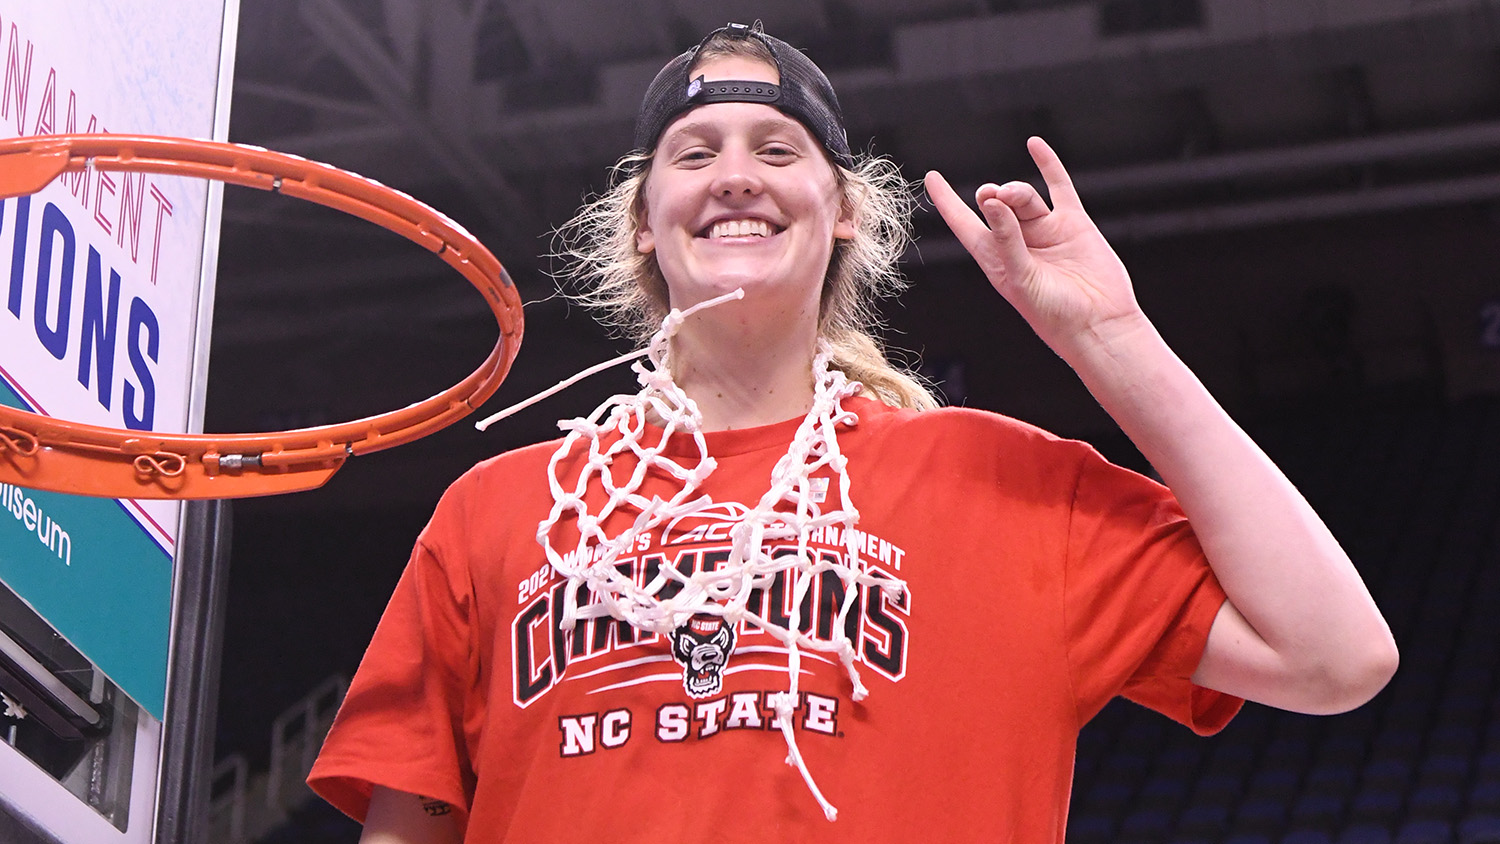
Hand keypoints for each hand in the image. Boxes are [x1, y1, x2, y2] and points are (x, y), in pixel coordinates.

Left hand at [925, 137, 1144, 359]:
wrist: (1098, 323)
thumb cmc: (1053, 313)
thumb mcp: (1020, 278)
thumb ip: (1006, 239)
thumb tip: (991, 200)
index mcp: (995, 259)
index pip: (964, 224)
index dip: (947, 202)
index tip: (932, 177)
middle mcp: (1018, 242)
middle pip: (996, 206)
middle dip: (992, 197)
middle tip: (992, 195)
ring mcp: (1045, 230)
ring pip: (1024, 197)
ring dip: (1016, 192)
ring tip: (1012, 195)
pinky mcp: (1073, 223)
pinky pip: (1058, 187)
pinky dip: (1048, 165)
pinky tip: (1035, 145)